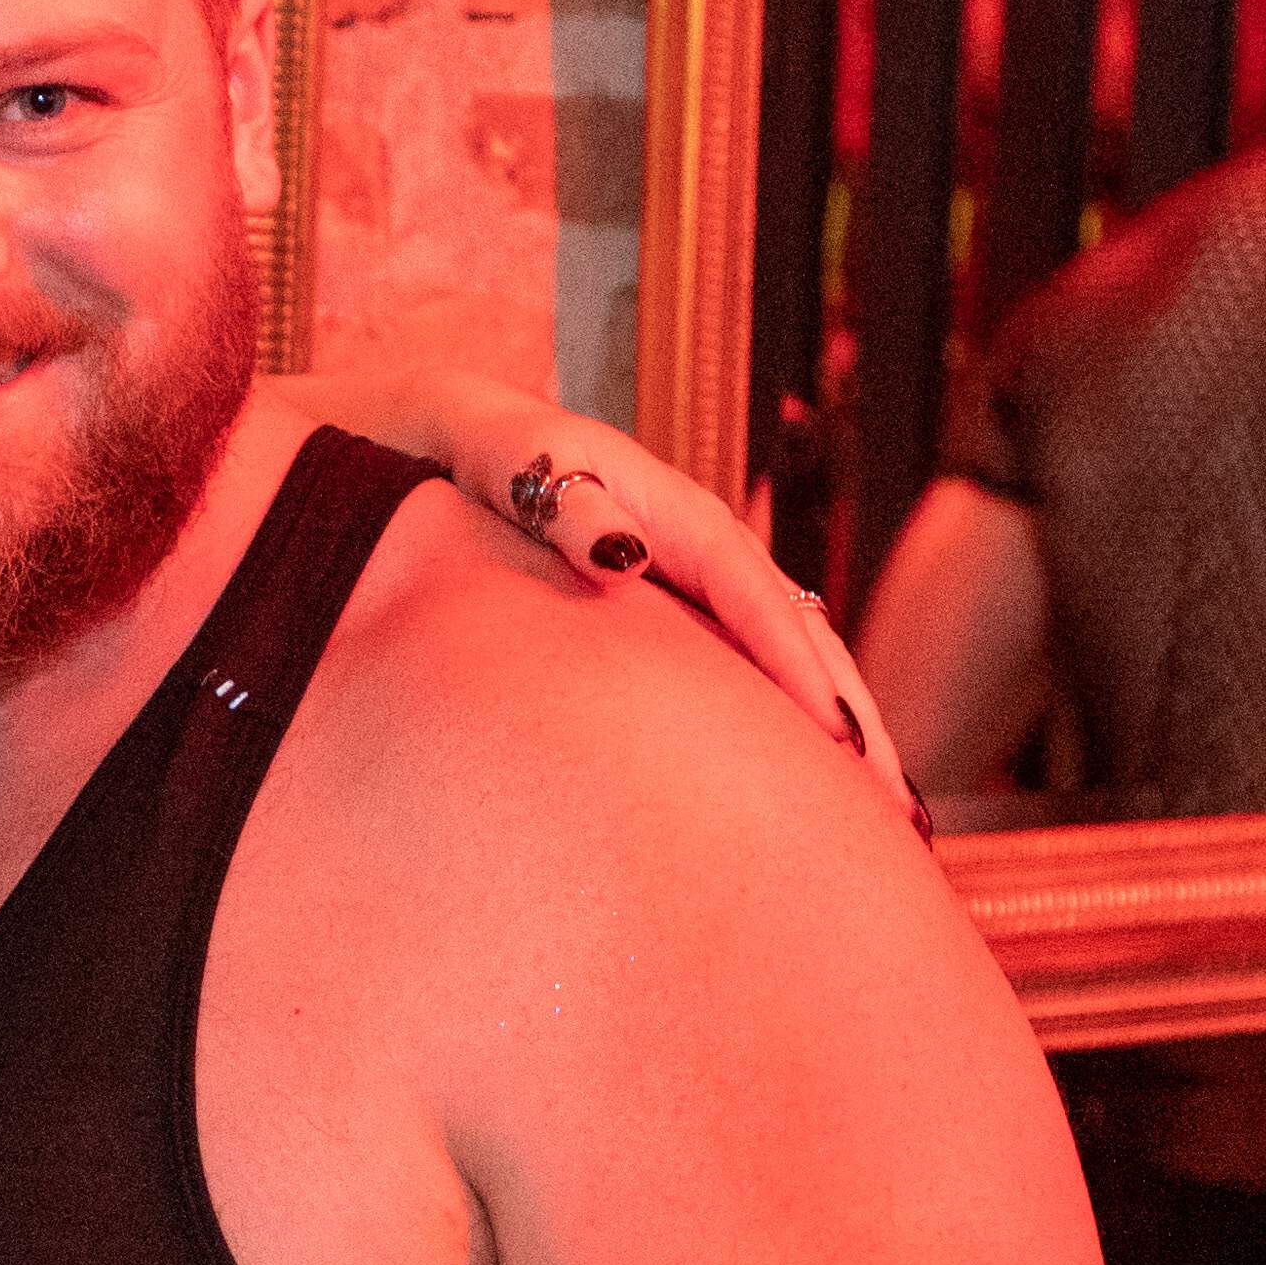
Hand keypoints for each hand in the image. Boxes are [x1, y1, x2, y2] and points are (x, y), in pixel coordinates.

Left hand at [358, 377, 922, 825]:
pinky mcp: (631, 616)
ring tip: (887, 825)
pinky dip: (767, 730)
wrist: (362, 438)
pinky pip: (721, 671)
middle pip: (784, 625)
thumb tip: (623, 556)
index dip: (795, 662)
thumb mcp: (472, 444)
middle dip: (848, 715)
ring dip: (828, 733)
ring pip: (765, 656)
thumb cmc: (408, 445)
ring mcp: (656, 576)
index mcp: (639, 493)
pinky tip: (796, 798)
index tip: (843, 750)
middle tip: (903, 818)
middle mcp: (666, 533)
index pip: (742, 585)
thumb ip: (540, 481)